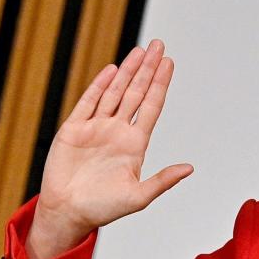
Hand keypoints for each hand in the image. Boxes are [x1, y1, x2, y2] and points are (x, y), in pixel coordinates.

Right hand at [26, 39, 192, 258]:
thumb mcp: (139, 196)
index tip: (169, 64)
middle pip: (136, 93)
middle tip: (159, 45)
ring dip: (127, 71)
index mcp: (134, 144)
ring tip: (140, 50)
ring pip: (114, 92)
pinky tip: (112, 70)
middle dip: (147, 69)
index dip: (160, 85)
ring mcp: (96, 127)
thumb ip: (163, 180)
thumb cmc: (104, 208)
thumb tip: (190, 168)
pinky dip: (100, 86)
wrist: (69, 212)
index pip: (152, 107)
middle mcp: (117, 131)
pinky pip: (88, 102)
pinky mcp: (74, 129)